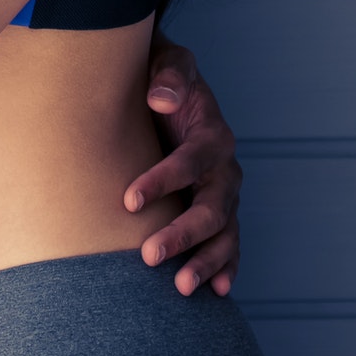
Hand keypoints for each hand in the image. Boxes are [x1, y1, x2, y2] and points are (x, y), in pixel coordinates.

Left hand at [124, 37, 241, 295]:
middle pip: (211, 208)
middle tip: (148, 256)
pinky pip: (228, 244)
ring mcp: (223, 194)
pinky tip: (217, 293)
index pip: (189, 163)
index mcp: (212, 135)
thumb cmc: (161, 77)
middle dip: (182, 234)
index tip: (127, 201)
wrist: (168, 88)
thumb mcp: (168, 63)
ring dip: (205, 262)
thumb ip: (169, 76)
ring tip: (180, 286)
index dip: (161, 181)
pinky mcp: (216, 210)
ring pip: (223, 234)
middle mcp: (224, 169)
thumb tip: (160, 99)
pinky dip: (226, 268)